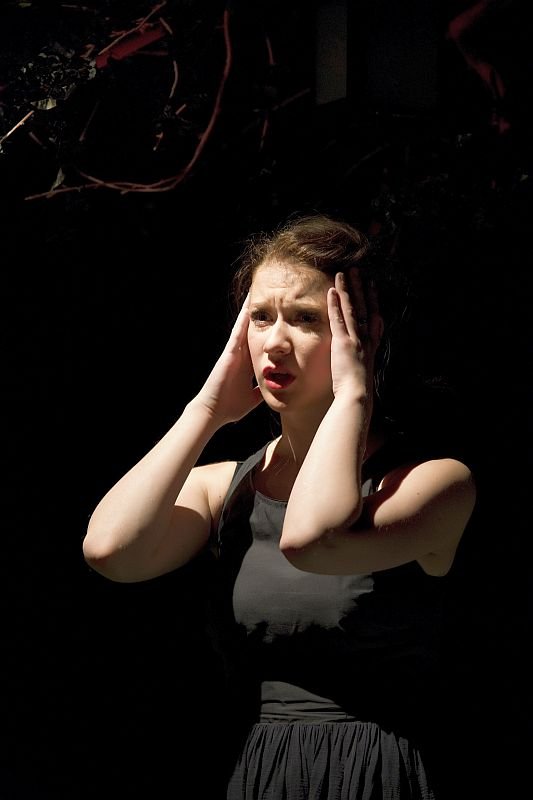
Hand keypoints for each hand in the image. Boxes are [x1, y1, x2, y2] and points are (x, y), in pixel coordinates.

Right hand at [194, 294, 263, 423]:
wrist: (214, 412)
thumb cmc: (230, 407)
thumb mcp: (253, 397)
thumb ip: (262, 390)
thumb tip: (275, 391)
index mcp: (247, 364)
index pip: (260, 343)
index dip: (268, 330)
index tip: (278, 318)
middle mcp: (241, 354)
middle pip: (253, 329)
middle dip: (261, 314)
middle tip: (270, 295)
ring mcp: (234, 351)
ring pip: (245, 326)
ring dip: (251, 309)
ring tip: (258, 290)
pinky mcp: (230, 352)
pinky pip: (238, 331)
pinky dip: (244, 318)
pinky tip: (249, 305)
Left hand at [327, 269, 382, 399]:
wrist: (357, 396)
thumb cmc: (357, 389)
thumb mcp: (364, 371)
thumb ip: (364, 358)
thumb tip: (365, 354)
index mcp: (371, 345)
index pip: (373, 317)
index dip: (372, 301)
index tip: (372, 286)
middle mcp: (366, 338)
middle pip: (364, 307)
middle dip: (361, 288)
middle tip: (358, 272)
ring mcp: (355, 339)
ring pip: (352, 308)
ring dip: (348, 289)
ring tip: (344, 273)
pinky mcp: (343, 342)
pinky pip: (338, 319)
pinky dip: (336, 304)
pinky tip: (332, 290)